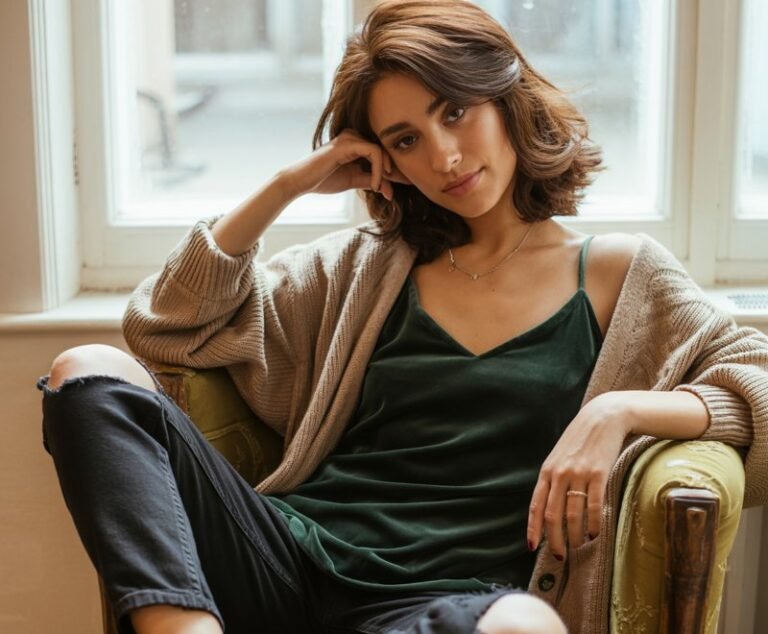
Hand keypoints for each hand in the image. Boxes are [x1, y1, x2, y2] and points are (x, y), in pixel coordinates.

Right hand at [283, 129, 410, 200]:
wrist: (302, 183)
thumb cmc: (324, 180)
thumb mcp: (355, 181)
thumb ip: (372, 181)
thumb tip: (391, 190)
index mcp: (357, 142)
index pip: (383, 152)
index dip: (396, 168)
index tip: (408, 182)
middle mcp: (355, 135)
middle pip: (385, 149)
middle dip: (397, 169)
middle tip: (409, 183)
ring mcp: (351, 137)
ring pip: (382, 150)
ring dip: (386, 172)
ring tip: (383, 189)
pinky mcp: (348, 143)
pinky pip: (373, 153)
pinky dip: (379, 170)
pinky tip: (376, 184)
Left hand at [527, 393, 630, 559]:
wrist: (602, 418)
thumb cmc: (580, 440)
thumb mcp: (559, 457)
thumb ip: (553, 479)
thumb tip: (549, 507)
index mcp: (546, 471)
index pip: (535, 506)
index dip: (533, 529)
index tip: (532, 547)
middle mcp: (559, 474)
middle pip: (552, 515)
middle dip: (554, 540)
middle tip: (560, 556)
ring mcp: (579, 474)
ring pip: (573, 514)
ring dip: (575, 536)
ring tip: (579, 546)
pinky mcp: (599, 473)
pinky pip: (594, 506)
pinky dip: (594, 524)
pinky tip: (594, 533)